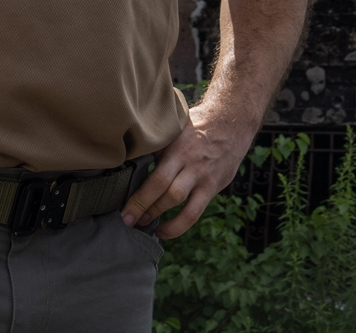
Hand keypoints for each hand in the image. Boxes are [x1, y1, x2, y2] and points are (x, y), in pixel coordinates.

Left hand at [121, 101, 256, 239]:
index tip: (122, 209)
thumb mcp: (175, 128)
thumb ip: (157, 144)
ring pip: (177, 200)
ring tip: (142, 223)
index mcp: (176, 146)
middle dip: (142, 206)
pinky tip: (164, 232)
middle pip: (163, 187)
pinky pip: (194, 212)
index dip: (137, 195)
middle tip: (126, 219)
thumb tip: (127, 157)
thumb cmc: (196, 125)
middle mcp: (188, 161)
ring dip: (158, 215)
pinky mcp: (212, 187)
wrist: (232, 123)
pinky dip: (178, 226)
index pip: (154, 173)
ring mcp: (201, 175)